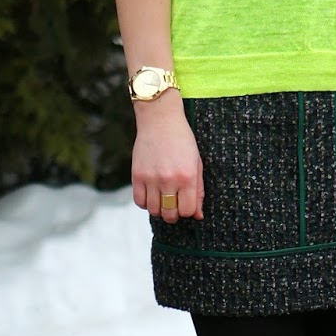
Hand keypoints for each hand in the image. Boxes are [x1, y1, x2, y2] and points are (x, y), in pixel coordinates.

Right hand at [131, 95, 203, 222]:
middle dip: (174, 214)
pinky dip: (145, 203)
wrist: (160, 119)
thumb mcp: (196, 163)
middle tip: (174, 205)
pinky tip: (151, 194)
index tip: (187, 204)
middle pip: (170, 214)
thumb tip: (198, 216)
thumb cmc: (182, 140)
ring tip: (162, 199)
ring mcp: (151, 178)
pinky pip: (139, 201)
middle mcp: (169, 179)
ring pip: (154, 210)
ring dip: (159, 209)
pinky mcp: (137, 175)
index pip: (188, 211)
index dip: (188, 212)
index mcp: (187, 176)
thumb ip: (198, 190)